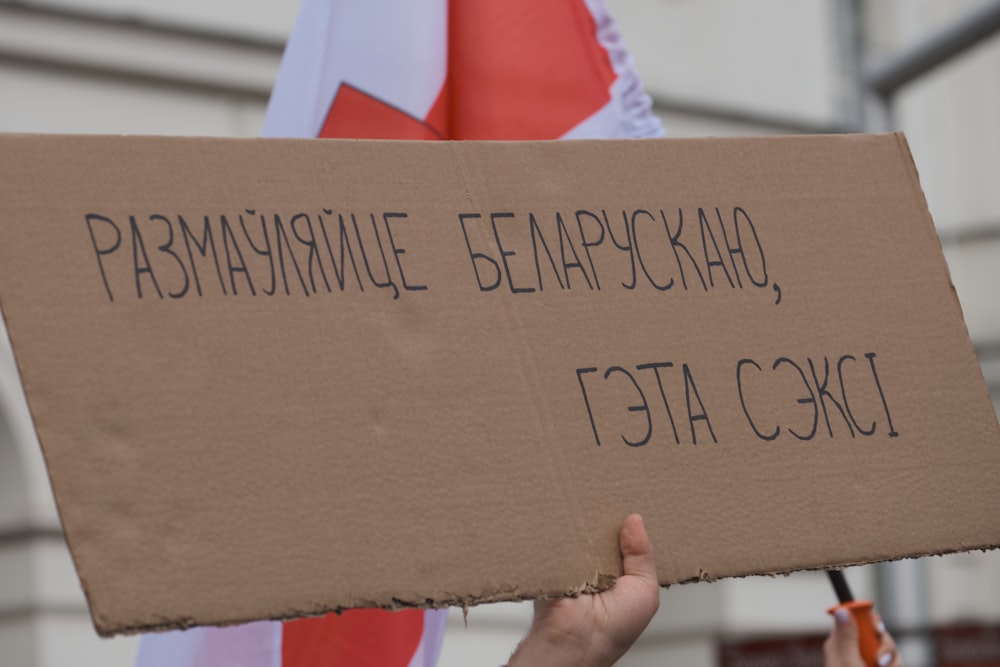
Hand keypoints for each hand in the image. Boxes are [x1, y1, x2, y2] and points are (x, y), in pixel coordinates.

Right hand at [507, 514, 659, 666]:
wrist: (576, 640)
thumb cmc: (614, 629)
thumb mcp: (644, 590)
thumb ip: (642, 555)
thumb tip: (634, 521)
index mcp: (620, 574)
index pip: (626, 540)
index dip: (629, 524)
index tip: (630, 504)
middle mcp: (596, 567)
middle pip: (602, 531)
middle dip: (606, 518)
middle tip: (610, 501)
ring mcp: (573, 563)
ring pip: (580, 532)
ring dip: (583, 522)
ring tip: (590, 508)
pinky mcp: (552, 561)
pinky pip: (558, 538)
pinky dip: (562, 529)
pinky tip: (569, 519)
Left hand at [824, 609, 901, 666]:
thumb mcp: (848, 661)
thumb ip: (848, 637)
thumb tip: (841, 610)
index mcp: (840, 643)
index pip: (855, 618)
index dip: (869, 619)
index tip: (877, 630)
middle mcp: (855, 648)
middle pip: (878, 632)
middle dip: (886, 646)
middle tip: (880, 661)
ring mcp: (869, 658)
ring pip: (890, 648)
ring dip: (892, 661)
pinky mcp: (879, 666)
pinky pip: (896, 661)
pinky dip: (895, 666)